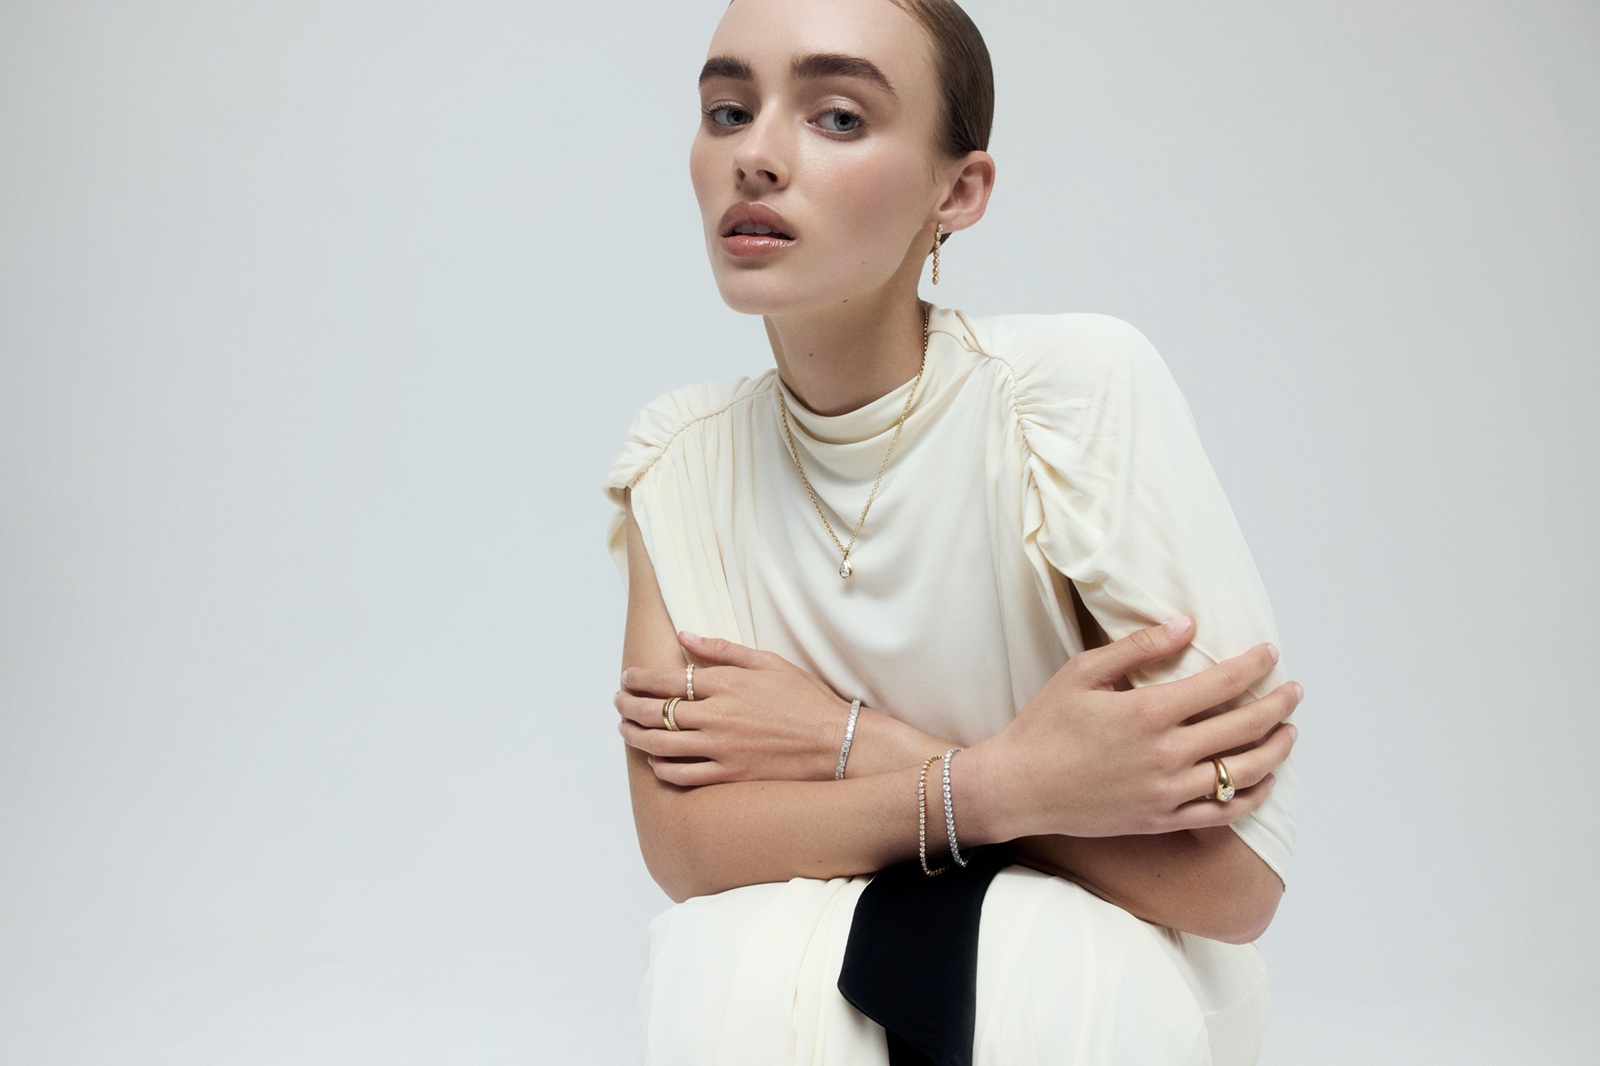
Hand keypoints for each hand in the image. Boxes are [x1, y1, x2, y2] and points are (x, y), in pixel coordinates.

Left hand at [615, 632, 848, 786]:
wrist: (834, 743)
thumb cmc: (804, 699)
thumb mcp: (767, 662)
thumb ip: (722, 650)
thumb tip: (684, 635)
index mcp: (726, 684)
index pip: (667, 679)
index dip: (639, 678)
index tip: (626, 677)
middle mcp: (717, 716)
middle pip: (656, 712)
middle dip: (628, 706)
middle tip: (618, 702)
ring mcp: (721, 749)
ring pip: (661, 745)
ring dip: (635, 736)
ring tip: (625, 730)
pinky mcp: (728, 775)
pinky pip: (682, 775)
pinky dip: (661, 768)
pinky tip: (655, 760)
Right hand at [965, 616, 1300, 840]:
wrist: (1019, 786)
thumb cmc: (1045, 724)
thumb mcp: (1083, 672)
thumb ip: (1138, 647)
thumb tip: (1186, 624)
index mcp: (1148, 712)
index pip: (1221, 684)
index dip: (1254, 666)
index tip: (1271, 653)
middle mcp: (1165, 754)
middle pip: (1244, 727)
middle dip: (1278, 704)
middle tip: (1294, 690)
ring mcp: (1167, 792)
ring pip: (1242, 772)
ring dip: (1275, 749)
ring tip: (1289, 731)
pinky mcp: (1161, 820)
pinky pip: (1222, 813)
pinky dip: (1251, 795)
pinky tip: (1264, 779)